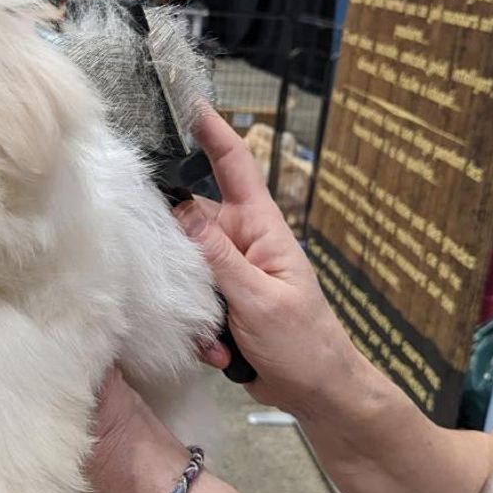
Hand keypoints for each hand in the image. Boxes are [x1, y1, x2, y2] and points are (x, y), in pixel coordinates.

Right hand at [175, 111, 356, 417]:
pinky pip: (189, 302)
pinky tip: (222, 353)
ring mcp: (228, 273)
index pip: (235, 166)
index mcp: (260, 228)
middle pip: (189, 220)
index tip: (188, 102)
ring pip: (182, 266)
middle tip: (183, 282)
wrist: (316, 391)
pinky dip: (200, 331)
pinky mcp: (219, 302)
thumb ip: (220, 259)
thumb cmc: (304, 342)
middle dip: (176, 251)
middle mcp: (240, 242)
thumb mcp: (260, 299)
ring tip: (221, 338)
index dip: (212, 132)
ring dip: (192, 304)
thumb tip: (184, 214)